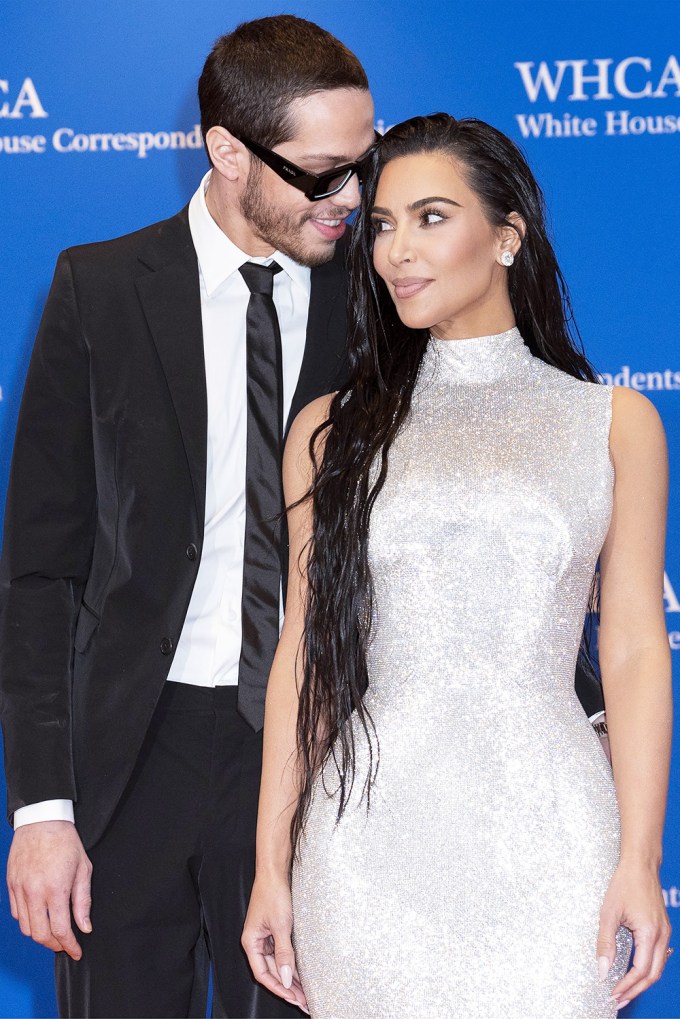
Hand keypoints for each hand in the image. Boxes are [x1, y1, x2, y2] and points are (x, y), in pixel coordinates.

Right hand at [7, 820, 92, 959]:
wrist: (42, 820)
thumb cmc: (66, 842)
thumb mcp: (83, 868)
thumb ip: (83, 901)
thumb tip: (84, 927)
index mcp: (55, 889)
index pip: (60, 930)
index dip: (69, 945)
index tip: (76, 951)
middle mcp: (34, 892)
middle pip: (40, 935)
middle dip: (55, 945)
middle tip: (66, 944)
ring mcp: (20, 889)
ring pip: (26, 928)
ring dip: (40, 935)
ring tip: (53, 932)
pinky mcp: (11, 885)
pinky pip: (17, 914)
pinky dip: (28, 921)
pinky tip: (39, 917)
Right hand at [242, 873, 307, 1012]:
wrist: (275, 872)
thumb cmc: (273, 893)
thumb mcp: (281, 926)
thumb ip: (284, 953)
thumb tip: (286, 978)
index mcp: (251, 942)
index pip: (262, 974)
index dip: (278, 988)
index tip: (293, 998)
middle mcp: (256, 942)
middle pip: (271, 971)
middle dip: (287, 987)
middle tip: (304, 1000)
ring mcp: (265, 936)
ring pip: (277, 963)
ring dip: (290, 977)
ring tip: (305, 992)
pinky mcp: (274, 930)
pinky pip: (282, 953)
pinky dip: (291, 963)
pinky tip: (301, 973)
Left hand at [597, 860, 670, 1007]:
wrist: (640, 865)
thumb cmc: (624, 884)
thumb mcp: (609, 913)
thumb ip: (605, 943)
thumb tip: (602, 970)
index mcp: (650, 933)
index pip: (640, 971)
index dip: (627, 986)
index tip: (613, 993)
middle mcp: (662, 936)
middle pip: (652, 974)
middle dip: (635, 990)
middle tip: (618, 999)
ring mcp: (665, 932)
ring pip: (658, 967)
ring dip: (642, 982)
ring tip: (624, 991)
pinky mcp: (663, 929)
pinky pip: (659, 956)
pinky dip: (648, 969)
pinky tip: (636, 973)